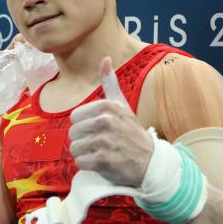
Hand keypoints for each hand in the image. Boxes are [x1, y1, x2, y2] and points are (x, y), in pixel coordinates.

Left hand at [68, 57, 154, 186]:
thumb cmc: (131, 132)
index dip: (84, 125)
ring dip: (84, 154)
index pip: (75, 117)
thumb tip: (105, 58)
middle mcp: (105, 122)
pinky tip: (100, 163)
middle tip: (100, 144)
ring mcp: (104, 141)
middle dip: (83, 141)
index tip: (98, 130)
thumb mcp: (122, 105)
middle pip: (73, 133)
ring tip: (100, 152)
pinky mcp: (103, 160)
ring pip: (74, 148)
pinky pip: (80, 162)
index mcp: (106, 107)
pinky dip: (87, 165)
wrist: (149, 162)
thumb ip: (111, 83)